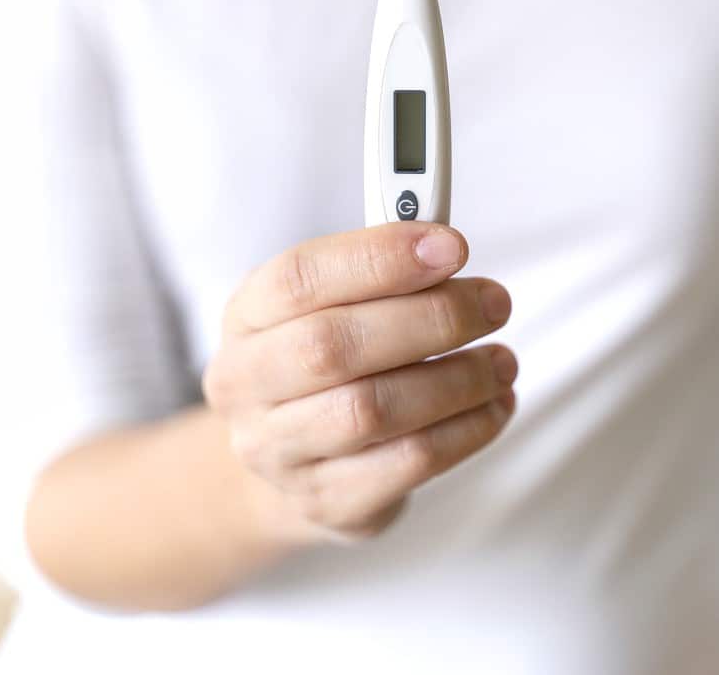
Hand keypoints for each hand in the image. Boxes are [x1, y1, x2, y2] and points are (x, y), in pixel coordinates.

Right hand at [202, 221, 516, 546]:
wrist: (289, 460)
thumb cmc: (323, 359)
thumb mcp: (327, 302)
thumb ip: (376, 270)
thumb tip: (442, 244)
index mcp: (246, 316)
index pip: (299, 278)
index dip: (378, 258)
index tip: (451, 246)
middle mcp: (246, 384)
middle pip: (333, 347)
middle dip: (430, 318)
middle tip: (493, 303)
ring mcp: (279, 452)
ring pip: (372, 411)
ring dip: (456, 379)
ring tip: (501, 360)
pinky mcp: (327, 502)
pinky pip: (407, 464)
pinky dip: (466, 430)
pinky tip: (492, 405)